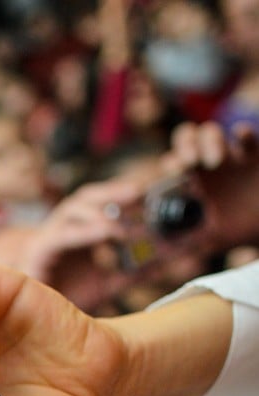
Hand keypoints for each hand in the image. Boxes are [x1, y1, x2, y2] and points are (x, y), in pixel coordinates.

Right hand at [0, 178, 143, 310]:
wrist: (29, 318)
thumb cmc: (66, 296)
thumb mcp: (107, 283)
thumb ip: (131, 274)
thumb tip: (165, 265)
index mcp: (81, 232)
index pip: (102, 203)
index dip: (123, 193)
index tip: (151, 192)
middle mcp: (65, 228)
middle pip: (87, 197)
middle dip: (111, 191)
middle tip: (139, 192)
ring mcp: (50, 237)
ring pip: (72, 209)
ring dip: (98, 211)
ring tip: (121, 222)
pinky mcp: (38, 252)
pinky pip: (61, 235)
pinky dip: (84, 232)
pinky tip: (105, 233)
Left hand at [160, 121, 258, 253]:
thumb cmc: (237, 229)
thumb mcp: (210, 240)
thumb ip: (185, 244)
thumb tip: (157, 255)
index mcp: (192, 183)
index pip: (170, 165)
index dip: (161, 169)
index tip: (154, 182)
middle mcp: (206, 165)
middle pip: (186, 138)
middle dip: (185, 146)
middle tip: (187, 163)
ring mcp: (229, 155)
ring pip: (211, 132)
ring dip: (210, 142)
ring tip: (216, 161)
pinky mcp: (253, 153)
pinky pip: (247, 136)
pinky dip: (243, 135)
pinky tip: (240, 137)